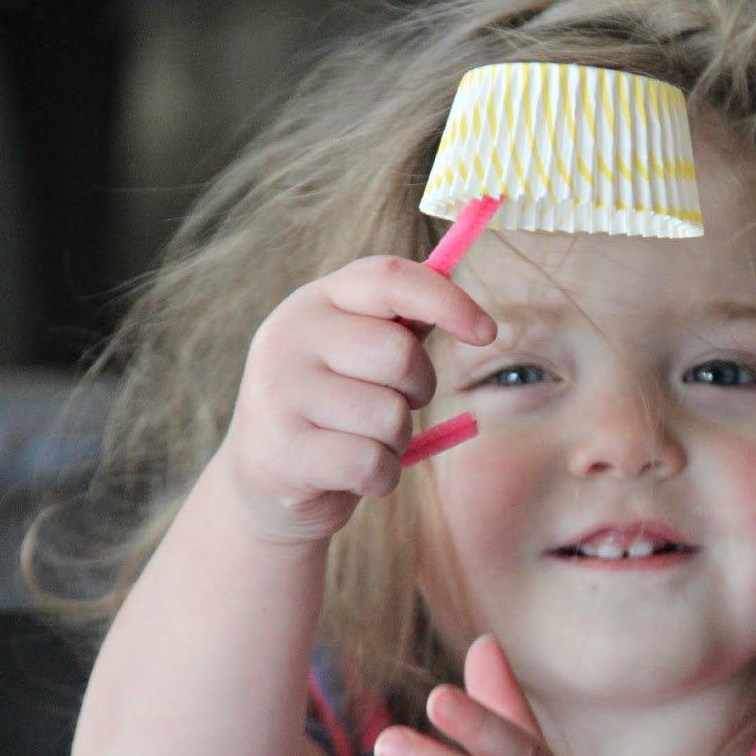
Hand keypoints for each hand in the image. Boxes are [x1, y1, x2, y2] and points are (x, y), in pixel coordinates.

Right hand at [219, 255, 494, 546]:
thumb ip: (403, 325)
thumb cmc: (337, 406)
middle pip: (400, 355)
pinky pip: (371, 464)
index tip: (487, 332)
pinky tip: (352, 475)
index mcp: (316, 302)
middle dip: (418, 390)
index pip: (389, 278)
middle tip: (395, 404)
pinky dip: (381, 477)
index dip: (447, 300)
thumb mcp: (360, 352)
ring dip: (395, 441)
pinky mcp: (279, 453)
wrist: (268, 478)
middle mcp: (288, 337)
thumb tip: (469, 312)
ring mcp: (276, 394)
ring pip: (390, 417)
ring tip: (360, 440)